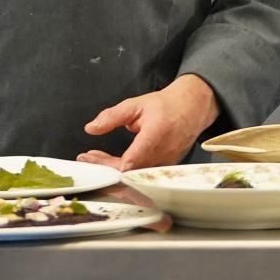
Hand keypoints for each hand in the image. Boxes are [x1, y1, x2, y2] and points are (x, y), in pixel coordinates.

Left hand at [78, 74, 220, 169]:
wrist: (192, 108)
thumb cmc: (166, 105)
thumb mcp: (136, 104)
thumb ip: (112, 116)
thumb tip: (91, 128)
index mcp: (155, 134)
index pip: (132, 160)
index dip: (111, 165)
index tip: (91, 159)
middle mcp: (163, 153)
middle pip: (129, 170)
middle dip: (104, 165)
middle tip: (87, 157)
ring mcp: (166, 162)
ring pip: (134, 174)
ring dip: (113, 167)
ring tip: (96, 157)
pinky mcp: (166, 167)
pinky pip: (142, 173)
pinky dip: (126, 168)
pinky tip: (113, 161)